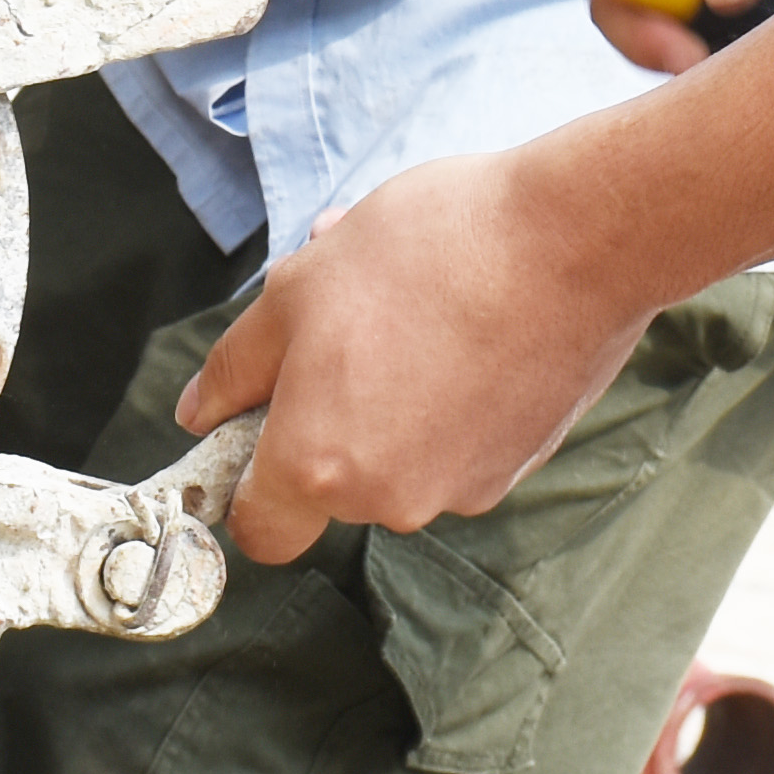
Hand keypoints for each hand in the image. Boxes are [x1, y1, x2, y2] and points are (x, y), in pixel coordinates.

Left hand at [172, 147, 655, 562]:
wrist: (573, 241)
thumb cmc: (427, 252)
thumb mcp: (298, 287)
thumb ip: (237, 367)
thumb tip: (199, 413)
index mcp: (318, 464)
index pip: (261, 531)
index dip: (246, 483)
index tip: (258, 427)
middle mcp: (389, 499)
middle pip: (331, 482)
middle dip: (327, 411)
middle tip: (347, 320)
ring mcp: (462, 488)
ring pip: (396, 456)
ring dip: (390, 397)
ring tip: (417, 304)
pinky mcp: (519, 464)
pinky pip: (456, 444)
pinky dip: (451, 400)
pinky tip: (470, 325)